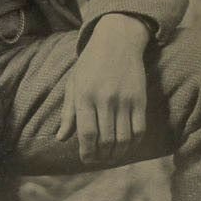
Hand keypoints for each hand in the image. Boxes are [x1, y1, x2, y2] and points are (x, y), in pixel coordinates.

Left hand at [56, 14, 151, 162]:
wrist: (117, 41)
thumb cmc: (90, 63)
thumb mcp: (74, 84)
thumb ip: (68, 113)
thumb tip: (61, 138)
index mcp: (84, 96)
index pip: (87, 135)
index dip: (87, 153)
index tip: (87, 159)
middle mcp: (104, 99)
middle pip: (106, 140)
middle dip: (102, 156)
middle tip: (99, 159)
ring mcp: (124, 99)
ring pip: (123, 138)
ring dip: (117, 153)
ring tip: (112, 155)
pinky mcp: (139, 99)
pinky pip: (139, 129)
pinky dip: (133, 143)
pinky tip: (127, 145)